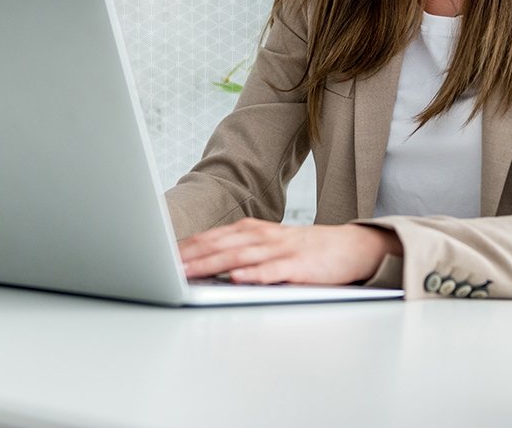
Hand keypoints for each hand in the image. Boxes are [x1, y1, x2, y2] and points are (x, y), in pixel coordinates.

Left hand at [178, 218, 400, 285]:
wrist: (351, 247)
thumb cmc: (305, 251)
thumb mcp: (268, 246)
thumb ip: (240, 252)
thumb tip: (204, 264)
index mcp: (252, 231)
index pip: (212, 237)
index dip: (186, 246)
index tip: (160, 255)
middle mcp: (263, 236)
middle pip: (220, 245)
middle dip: (191, 256)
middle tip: (166, 265)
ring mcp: (281, 250)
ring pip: (240, 257)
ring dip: (212, 265)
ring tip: (189, 272)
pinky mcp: (300, 266)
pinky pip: (274, 271)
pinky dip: (255, 274)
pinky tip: (238, 279)